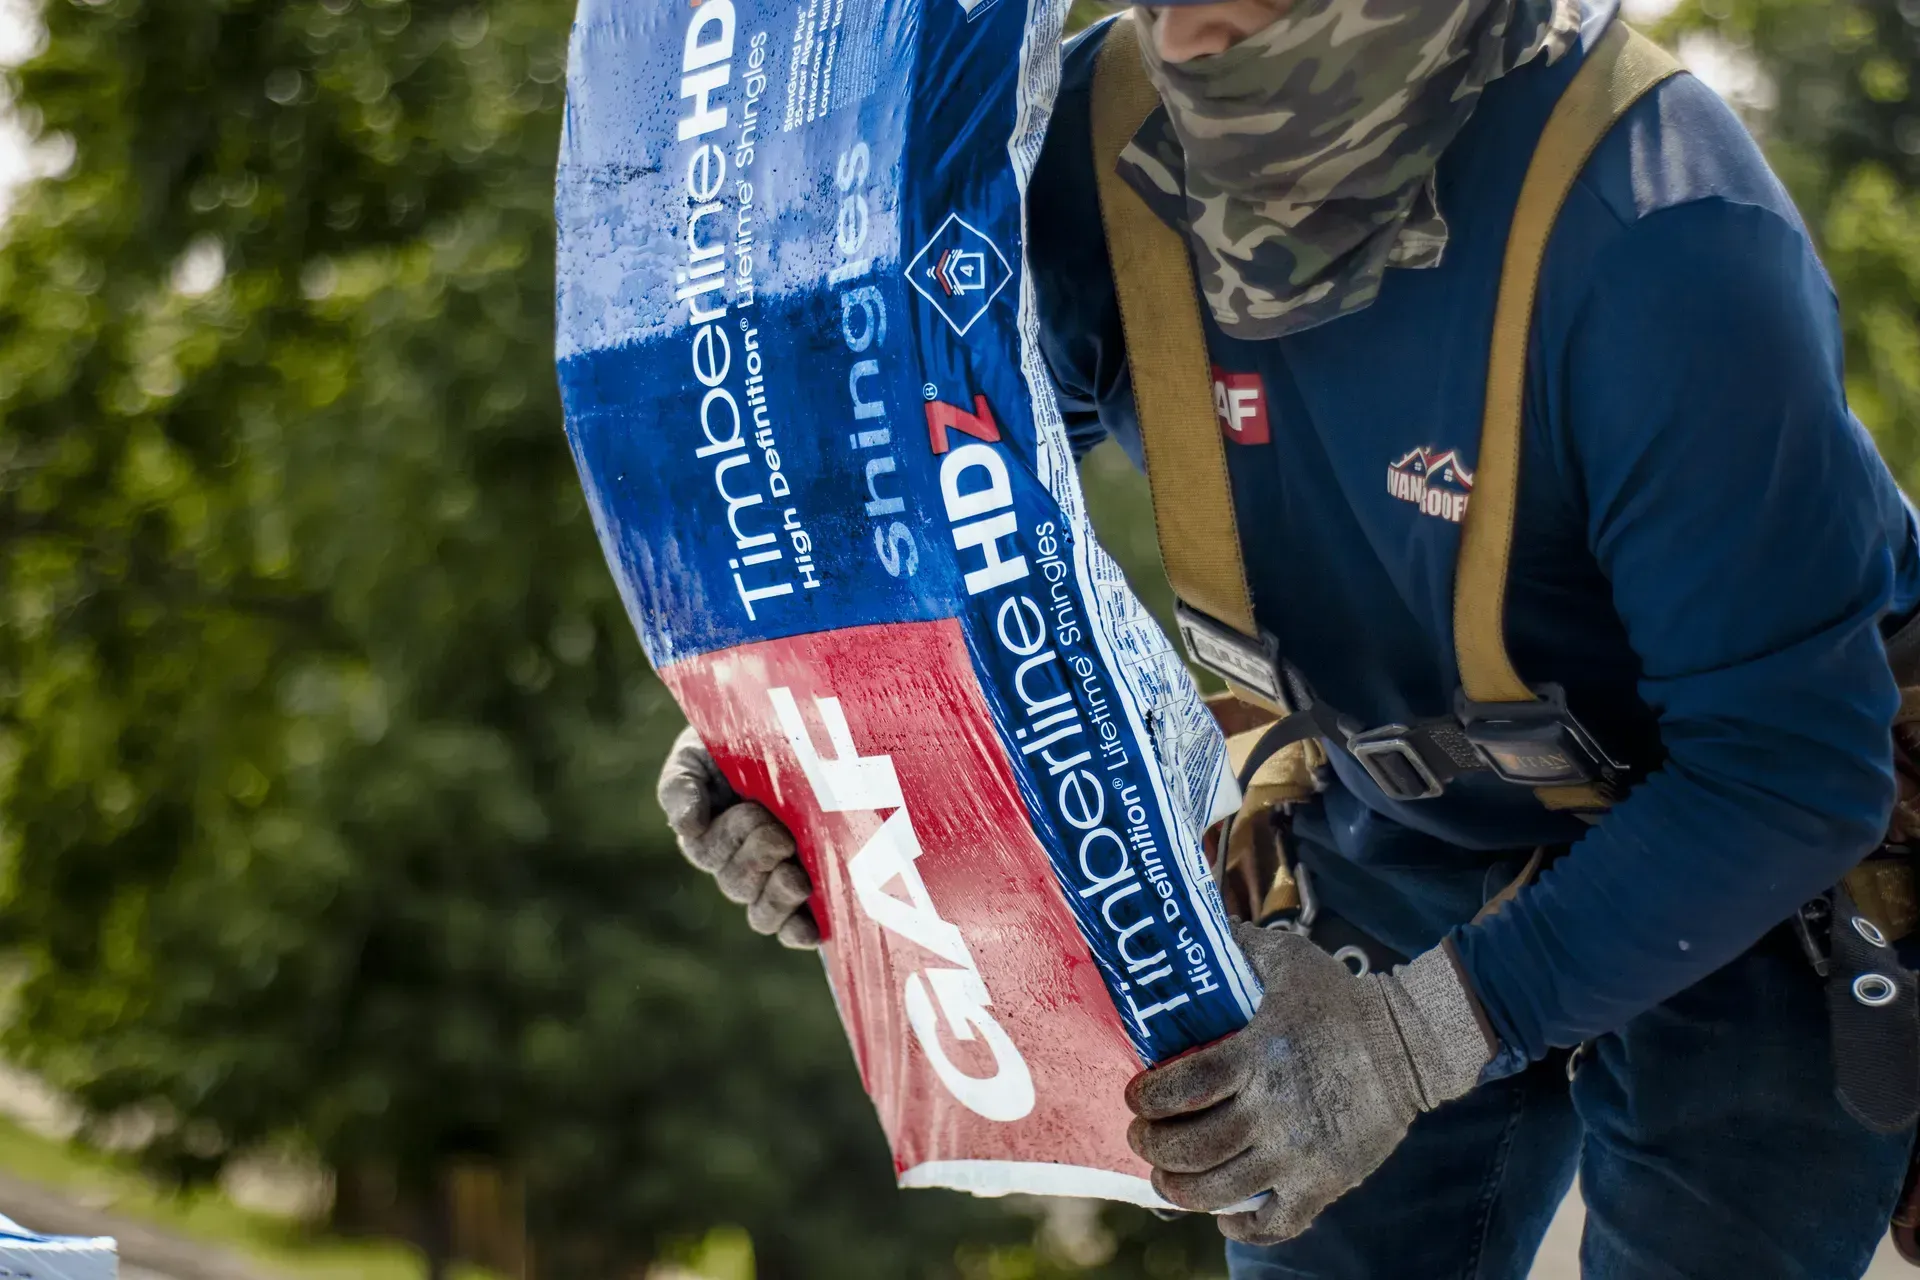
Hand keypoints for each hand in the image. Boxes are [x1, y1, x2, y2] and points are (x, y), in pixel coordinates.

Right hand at [656, 726, 819, 948]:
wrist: (808, 731)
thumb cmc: (747, 738)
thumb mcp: (704, 749)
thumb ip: (683, 784)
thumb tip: (684, 826)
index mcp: (712, 831)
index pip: (708, 851)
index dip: (730, 838)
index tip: (755, 811)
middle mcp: (741, 863)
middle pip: (736, 882)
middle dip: (756, 857)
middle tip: (782, 834)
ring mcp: (776, 880)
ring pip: (761, 913)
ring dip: (775, 900)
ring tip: (796, 880)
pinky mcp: (813, 895)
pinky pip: (798, 927)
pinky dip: (800, 932)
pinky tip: (812, 929)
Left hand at [1125, 923, 1491, 1243]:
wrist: (1410, 1045)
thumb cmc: (1339, 999)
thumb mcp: (1288, 958)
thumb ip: (1238, 944)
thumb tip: (1192, 922)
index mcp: (1259, 1053)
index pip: (1182, 1087)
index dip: (1147, 1099)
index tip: (1135, 1098)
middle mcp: (1275, 1108)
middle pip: (1191, 1146)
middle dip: (1152, 1146)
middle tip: (1142, 1136)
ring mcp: (1300, 1152)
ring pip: (1220, 1191)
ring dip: (1180, 1189)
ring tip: (1166, 1177)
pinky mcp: (1326, 1182)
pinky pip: (1275, 1223)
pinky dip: (1242, 1227)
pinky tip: (1226, 1214)